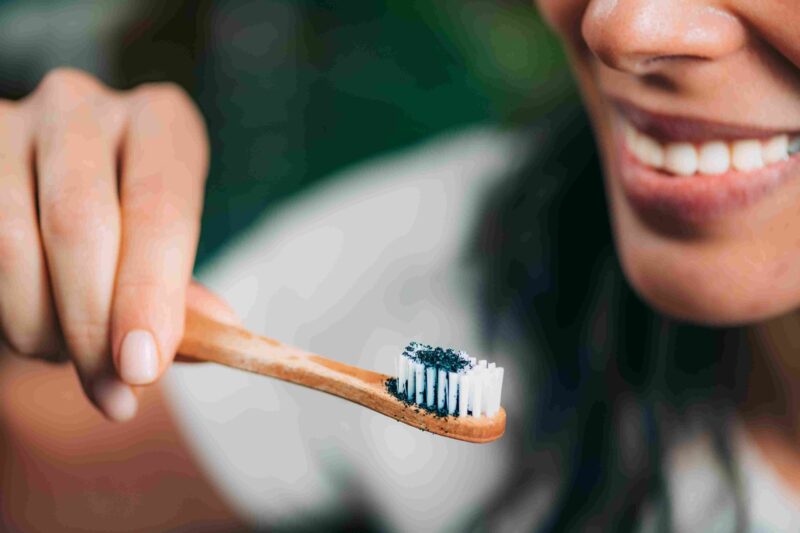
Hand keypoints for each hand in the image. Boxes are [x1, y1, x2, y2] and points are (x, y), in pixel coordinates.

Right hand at [0, 68, 210, 420]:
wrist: (46, 185)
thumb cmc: (123, 225)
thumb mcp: (164, 247)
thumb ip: (182, 292)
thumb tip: (217, 335)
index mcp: (158, 122)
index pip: (159, 208)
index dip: (150, 293)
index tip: (143, 367)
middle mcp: (82, 106)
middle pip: (79, 224)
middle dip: (93, 324)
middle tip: (111, 389)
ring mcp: (10, 122)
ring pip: (9, 243)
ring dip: (38, 326)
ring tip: (67, 354)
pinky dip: (4, 311)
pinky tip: (30, 328)